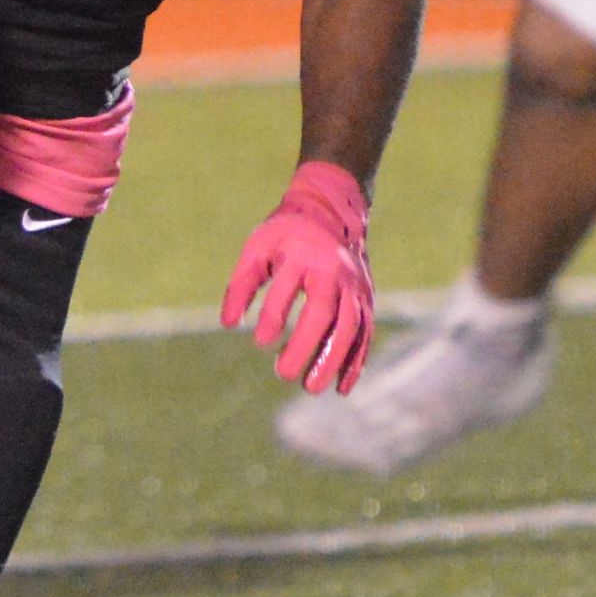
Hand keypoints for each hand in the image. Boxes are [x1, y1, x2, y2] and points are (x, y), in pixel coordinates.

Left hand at [220, 161, 375, 393]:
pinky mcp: (367, 298)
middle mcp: (332, 270)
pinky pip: (365, 332)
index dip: (274, 317)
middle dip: (305, 346)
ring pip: (350, 326)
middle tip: (282, 374)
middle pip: (323, 311)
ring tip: (312, 388)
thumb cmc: (287, 234)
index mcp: (302, 254)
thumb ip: (242, 284)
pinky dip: (356, 360)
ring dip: (333, 359)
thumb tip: (228, 323)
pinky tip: (341, 387)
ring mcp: (354, 285)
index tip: (260, 342)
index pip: (287, 289)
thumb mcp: (258, 249)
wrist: (334, 209)